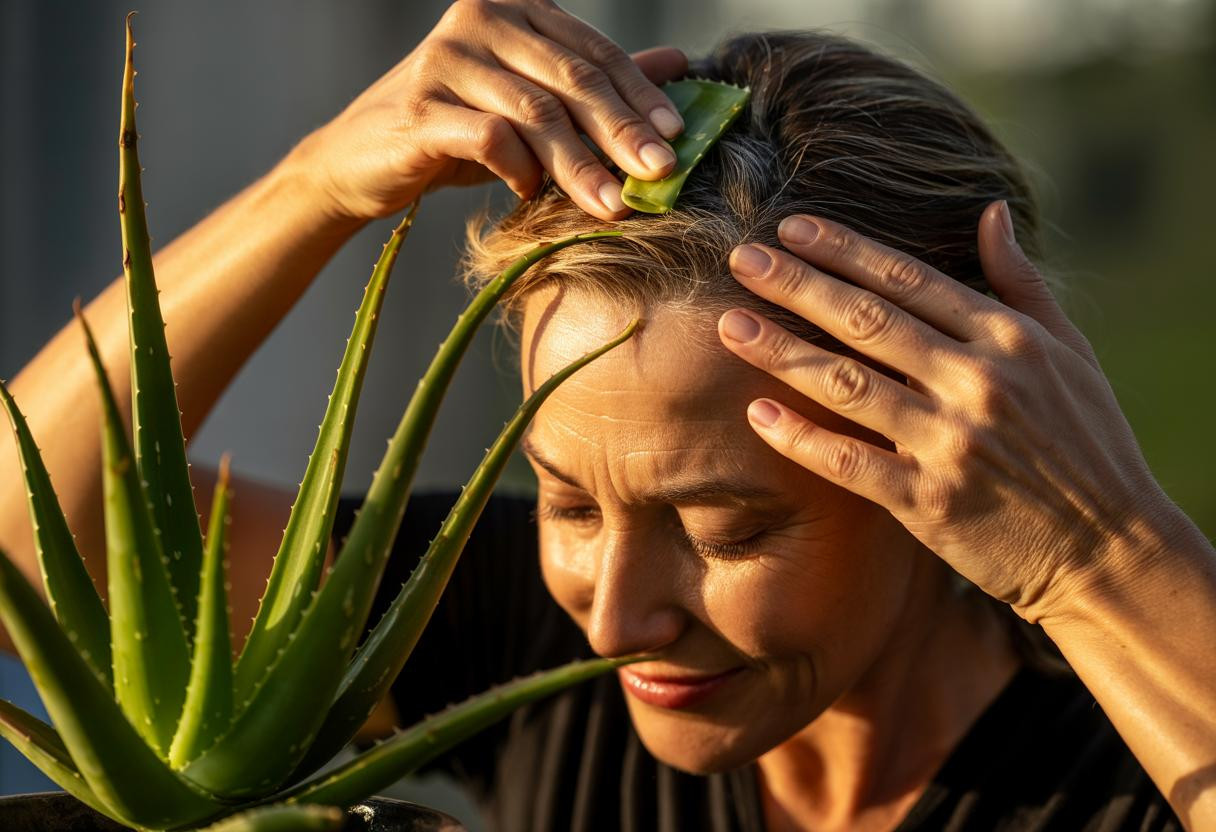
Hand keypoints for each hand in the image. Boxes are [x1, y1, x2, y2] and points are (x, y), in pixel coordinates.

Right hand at [290, 0, 687, 223]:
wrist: (360, 162)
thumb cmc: (456, 132)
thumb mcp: (531, 103)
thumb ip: (597, 82)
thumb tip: (678, 63)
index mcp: (513, 7)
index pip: (592, 51)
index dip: (639, 95)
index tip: (676, 138)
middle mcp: (479, 19)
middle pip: (570, 79)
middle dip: (621, 131)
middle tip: (659, 174)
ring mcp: (445, 59)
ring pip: (535, 112)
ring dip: (581, 165)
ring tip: (613, 206)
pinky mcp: (420, 106)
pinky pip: (489, 137)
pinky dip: (519, 169)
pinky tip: (531, 193)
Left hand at [716, 201, 1179, 622]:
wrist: (1110, 549)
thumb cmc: (1088, 443)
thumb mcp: (1070, 351)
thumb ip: (1022, 282)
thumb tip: (991, 212)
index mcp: (1008, 337)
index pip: (908, 279)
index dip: (844, 250)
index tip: (792, 230)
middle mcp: (977, 380)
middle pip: (866, 320)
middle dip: (797, 285)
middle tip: (741, 260)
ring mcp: (951, 441)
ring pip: (848, 384)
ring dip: (781, 353)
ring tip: (730, 327)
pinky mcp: (930, 501)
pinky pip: (849, 463)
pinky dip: (801, 439)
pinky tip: (756, 415)